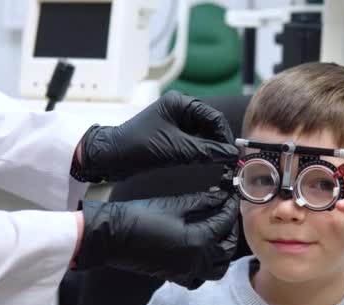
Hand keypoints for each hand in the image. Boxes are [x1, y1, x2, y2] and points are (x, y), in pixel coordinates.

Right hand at [75, 191, 239, 288]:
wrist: (112, 236)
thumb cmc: (140, 217)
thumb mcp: (175, 204)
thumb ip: (203, 200)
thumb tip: (220, 195)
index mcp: (198, 241)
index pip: (224, 223)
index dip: (230, 208)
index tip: (232, 197)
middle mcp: (196, 261)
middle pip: (227, 249)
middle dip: (231, 230)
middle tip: (227, 214)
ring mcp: (186, 271)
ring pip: (217, 268)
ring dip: (223, 252)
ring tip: (218, 234)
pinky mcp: (175, 276)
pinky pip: (199, 278)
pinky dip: (206, 268)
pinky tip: (202, 253)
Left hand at [78, 91, 237, 181]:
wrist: (110, 157)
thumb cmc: (137, 146)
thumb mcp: (176, 149)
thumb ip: (206, 151)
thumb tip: (230, 154)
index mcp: (180, 103)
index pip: (213, 116)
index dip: (225, 135)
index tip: (233, 152)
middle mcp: (179, 109)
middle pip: (210, 125)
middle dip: (219, 142)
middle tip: (229, 160)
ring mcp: (175, 123)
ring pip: (203, 135)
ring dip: (211, 148)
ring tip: (220, 162)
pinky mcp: (171, 136)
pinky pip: (193, 142)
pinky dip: (201, 152)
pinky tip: (206, 161)